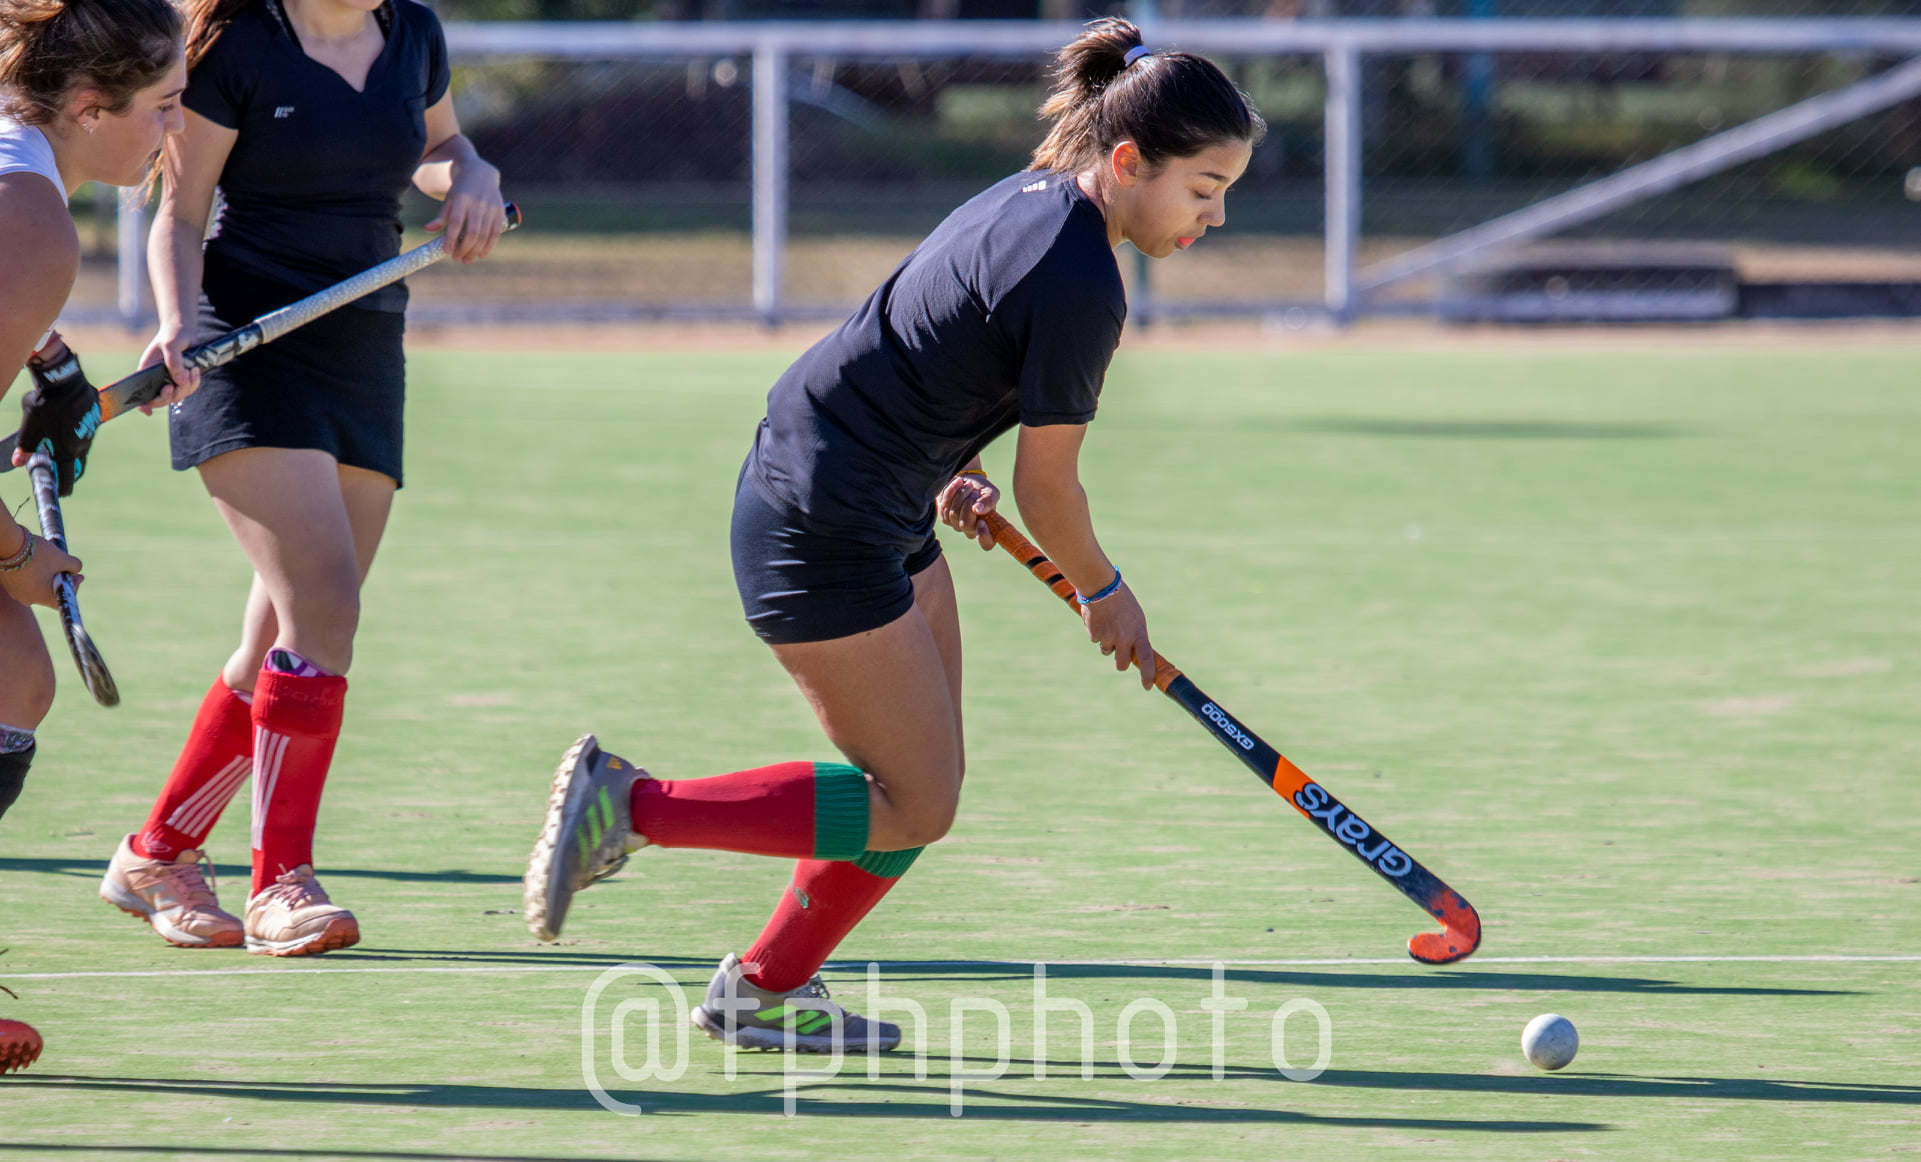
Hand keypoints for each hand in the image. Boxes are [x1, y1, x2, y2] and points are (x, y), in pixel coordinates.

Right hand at [0, 525, 81, 610]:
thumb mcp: (62, 558)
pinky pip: (25, 580)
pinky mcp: (8, 582)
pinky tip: (38, 560)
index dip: (74, 587)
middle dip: (61, 579)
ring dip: (47, 575)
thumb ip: (74, 566)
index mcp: (42, 598)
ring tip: (53, 561)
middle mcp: (27, 599)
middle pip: (50, 592)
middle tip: (68, 568)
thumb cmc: (37, 554)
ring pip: (37, 585)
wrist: (8, 544)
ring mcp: (15, 591)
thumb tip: (76, 569)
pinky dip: (34, 572)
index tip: (79, 576)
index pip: (63, 599)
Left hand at [12, 338, 100, 494]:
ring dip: (72, 450)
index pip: (68, 477)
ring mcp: (91, 432)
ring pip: (82, 447)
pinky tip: (67, 423)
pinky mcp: (94, 419)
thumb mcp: (30, 425)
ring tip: (58, 441)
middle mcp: (82, 445)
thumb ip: (25, 445)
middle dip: (70, 472)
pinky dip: (76, 433)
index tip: (62, 493)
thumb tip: (18, 462)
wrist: (66, 379)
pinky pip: (86, 431)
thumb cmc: (46, 403)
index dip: (64, 488)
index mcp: (67, 450)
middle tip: (61, 472)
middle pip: (78, 465)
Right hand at [135, 325, 201, 414]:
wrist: (183, 330)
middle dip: (169, 396)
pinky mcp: (184, 378)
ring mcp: (172, 379)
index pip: (141, 392)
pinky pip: (190, 388)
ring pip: (179, 395)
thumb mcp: (170, 344)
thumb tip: (180, 381)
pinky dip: (195, 382)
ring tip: (191, 370)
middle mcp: (158, 378)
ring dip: (186, 387)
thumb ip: (174, 362)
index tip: (148, 411)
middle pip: (162, 399)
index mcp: (146, 371)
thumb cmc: (172, 335)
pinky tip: (196, 370)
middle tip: (172, 386)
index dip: (142, 404)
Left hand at [426, 168, 505, 264]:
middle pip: (472, 231)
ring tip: (467, 259)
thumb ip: (441, 216)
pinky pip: (495, 233)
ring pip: (484, 235)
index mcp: (462, 199)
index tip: (446, 252)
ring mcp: (491, 208)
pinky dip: (489, 246)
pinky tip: (481, 254)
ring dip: (475, 250)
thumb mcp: (450, 199)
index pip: (456, 222)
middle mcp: (478, 203)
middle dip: (464, 248)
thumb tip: (427, 230)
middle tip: (457, 258)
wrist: (481, 173)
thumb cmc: (461, 190)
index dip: (451, 238)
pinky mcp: (500, 212)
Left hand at [936, 472, 1000, 549]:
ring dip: (960, 495)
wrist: (967, 480)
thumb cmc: (982, 489)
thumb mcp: (991, 492)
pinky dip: (951, 492)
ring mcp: (957, 526)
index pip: (986, 544)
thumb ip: (988, 500)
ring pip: (954, 513)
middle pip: (965, 524)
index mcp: (987, 528)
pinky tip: (957, 484)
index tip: (981, 522)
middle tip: (974, 491)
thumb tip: (978, 509)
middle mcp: (971, 531)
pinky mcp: (945, 518)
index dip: (983, 536)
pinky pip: (945, 507)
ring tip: (967, 486)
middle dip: (968, 503)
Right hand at [1080, 580, 1155, 689]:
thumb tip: (1133, 652)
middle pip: (1122, 664)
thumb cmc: (1122, 600)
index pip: (1146, 660)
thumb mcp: (1135, 617)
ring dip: (1107, 642)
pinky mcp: (1095, 635)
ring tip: (1108, 623)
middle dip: (1120, 662)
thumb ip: (1135, 635)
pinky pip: (1096, 640)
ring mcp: (1109, 638)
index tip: (1147, 686)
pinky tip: (1098, 618)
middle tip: (1119, 653)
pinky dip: (1096, 632)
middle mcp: (1125, 638)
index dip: (1148, 675)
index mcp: (1139, 633)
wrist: (1102, 586)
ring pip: (1107, 651)